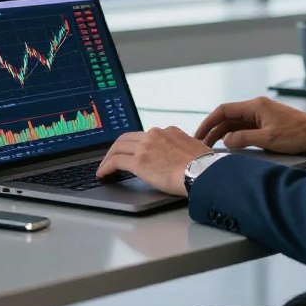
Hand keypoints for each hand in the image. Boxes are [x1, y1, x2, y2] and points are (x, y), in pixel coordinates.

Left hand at [96, 126, 211, 196]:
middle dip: (117, 147)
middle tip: (112, 157)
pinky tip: (103, 174)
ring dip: (109, 156)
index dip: (135, 144)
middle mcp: (155, 134)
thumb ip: (183, 149)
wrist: (202, 171)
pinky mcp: (139, 161)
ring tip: (104, 167)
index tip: (131, 151)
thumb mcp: (194, 150)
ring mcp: (146, 146)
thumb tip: (183, 158)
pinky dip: (106, 166)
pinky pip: (116, 161)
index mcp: (169, 132)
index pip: (145, 135)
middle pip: (128, 137)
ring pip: (119, 146)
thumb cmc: (203, 166)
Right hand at [194, 96, 305, 153]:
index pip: (224, 110)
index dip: (209, 122)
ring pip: (236, 122)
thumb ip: (244, 139)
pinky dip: (235, 135)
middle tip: (202, 144)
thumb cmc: (296, 134)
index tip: (199, 133)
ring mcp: (261, 115)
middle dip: (213, 129)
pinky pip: (245, 127)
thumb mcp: (268, 138)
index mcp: (255, 106)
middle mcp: (256, 107)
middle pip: (228, 116)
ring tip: (212, 147)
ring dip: (223, 133)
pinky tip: (230, 145)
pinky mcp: (267, 123)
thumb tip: (226, 141)